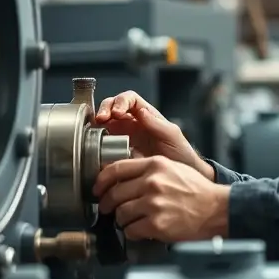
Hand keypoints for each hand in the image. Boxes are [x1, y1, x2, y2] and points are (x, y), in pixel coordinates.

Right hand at [94, 90, 212, 177]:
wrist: (177, 180)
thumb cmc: (180, 155)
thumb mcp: (172, 136)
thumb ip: (157, 124)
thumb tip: (141, 112)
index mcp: (146, 115)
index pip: (129, 99)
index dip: (121, 101)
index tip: (117, 112)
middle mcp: (132, 123)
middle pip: (112, 107)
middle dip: (105, 109)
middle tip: (102, 119)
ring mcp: (122, 137)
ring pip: (105, 123)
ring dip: (98, 123)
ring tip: (97, 130)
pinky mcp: (116, 153)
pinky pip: (103, 144)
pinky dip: (97, 142)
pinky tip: (97, 146)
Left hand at [94, 155, 229, 242]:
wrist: (216, 209)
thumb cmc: (197, 190)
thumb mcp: (173, 168)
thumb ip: (149, 169)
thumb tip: (122, 175)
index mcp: (155, 165)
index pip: (116, 169)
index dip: (101, 181)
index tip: (98, 188)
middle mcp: (152, 182)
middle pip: (114, 193)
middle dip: (107, 204)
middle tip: (108, 209)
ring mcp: (153, 204)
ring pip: (120, 214)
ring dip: (122, 220)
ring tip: (132, 220)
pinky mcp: (156, 224)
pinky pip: (130, 230)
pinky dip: (132, 233)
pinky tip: (142, 230)